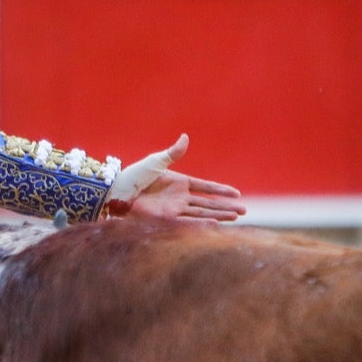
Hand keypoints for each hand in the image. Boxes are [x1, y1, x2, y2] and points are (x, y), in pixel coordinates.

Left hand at [112, 134, 244, 222]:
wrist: (117, 192)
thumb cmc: (133, 176)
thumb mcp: (156, 162)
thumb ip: (173, 153)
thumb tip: (186, 137)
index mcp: (179, 182)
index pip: (206, 187)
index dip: (221, 191)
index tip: (237, 194)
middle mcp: (179, 197)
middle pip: (208, 203)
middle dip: (226, 207)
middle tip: (243, 211)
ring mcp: (174, 209)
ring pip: (202, 212)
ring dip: (219, 215)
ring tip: (235, 217)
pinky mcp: (166, 219)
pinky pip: (188, 222)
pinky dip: (201, 223)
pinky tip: (215, 224)